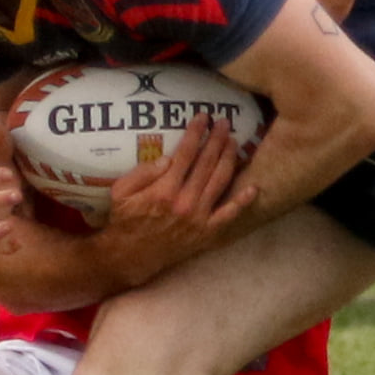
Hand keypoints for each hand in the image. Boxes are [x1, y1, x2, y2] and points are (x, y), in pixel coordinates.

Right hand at [98, 113, 257, 282]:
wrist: (131, 256)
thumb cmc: (125, 220)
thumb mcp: (121, 192)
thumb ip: (142, 172)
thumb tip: (168, 158)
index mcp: (164, 190)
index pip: (186, 153)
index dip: (196, 133)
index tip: (203, 117)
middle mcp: (185, 202)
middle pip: (207, 163)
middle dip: (217, 139)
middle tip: (224, 123)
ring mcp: (199, 218)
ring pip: (220, 182)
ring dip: (230, 159)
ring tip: (234, 142)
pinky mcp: (206, 232)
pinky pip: (228, 215)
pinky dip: (242, 202)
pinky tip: (253, 187)